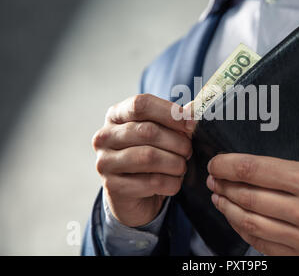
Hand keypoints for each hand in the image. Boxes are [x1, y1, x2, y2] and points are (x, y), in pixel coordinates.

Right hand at [92, 94, 194, 226]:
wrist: (135, 197)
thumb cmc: (151, 157)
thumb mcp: (161, 133)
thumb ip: (176, 120)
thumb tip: (193, 110)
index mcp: (116, 115)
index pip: (141, 104)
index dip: (170, 112)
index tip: (191, 123)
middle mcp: (105, 136)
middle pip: (148, 131)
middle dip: (177, 142)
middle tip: (188, 151)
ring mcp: (105, 162)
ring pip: (149, 157)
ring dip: (175, 163)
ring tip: (181, 166)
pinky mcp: (112, 186)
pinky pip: (152, 182)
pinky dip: (171, 183)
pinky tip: (173, 182)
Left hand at [206, 154, 298, 254]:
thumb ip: (289, 167)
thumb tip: (252, 169)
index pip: (254, 169)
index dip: (227, 165)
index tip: (216, 163)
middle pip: (248, 196)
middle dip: (224, 186)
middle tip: (214, 179)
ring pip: (251, 222)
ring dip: (228, 208)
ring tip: (218, 197)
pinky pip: (263, 243)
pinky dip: (244, 230)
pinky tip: (236, 218)